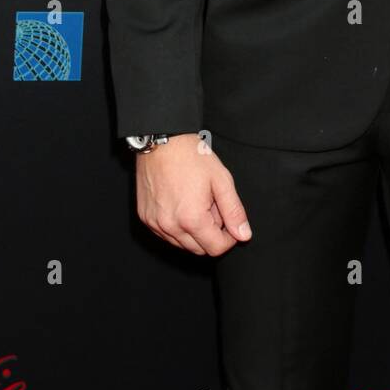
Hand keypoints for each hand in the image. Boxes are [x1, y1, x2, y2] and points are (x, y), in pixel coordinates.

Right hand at [135, 133, 251, 255]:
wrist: (162, 140)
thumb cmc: (192, 157)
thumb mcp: (221, 180)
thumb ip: (234, 211)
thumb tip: (243, 235)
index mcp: (191, 219)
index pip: (216, 248)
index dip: (228, 237)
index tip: (229, 220)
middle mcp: (170, 227)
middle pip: (199, 250)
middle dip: (211, 233)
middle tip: (212, 206)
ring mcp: (155, 223)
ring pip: (182, 244)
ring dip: (193, 231)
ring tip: (196, 202)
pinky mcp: (145, 218)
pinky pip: (166, 234)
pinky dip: (177, 226)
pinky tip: (181, 203)